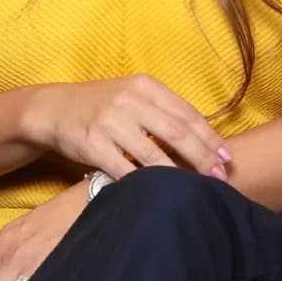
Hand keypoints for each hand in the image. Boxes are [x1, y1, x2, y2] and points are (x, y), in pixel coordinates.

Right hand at [23, 75, 231, 180]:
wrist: (55, 109)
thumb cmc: (102, 105)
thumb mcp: (133, 95)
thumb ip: (163, 111)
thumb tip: (205, 139)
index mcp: (145, 86)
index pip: (187, 113)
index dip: (210, 138)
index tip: (227, 157)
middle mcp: (129, 101)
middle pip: (177, 133)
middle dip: (202, 158)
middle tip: (219, 177)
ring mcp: (110, 122)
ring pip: (153, 155)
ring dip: (178, 175)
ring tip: (195, 189)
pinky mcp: (92, 145)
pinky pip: (124, 170)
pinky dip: (143, 184)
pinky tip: (158, 193)